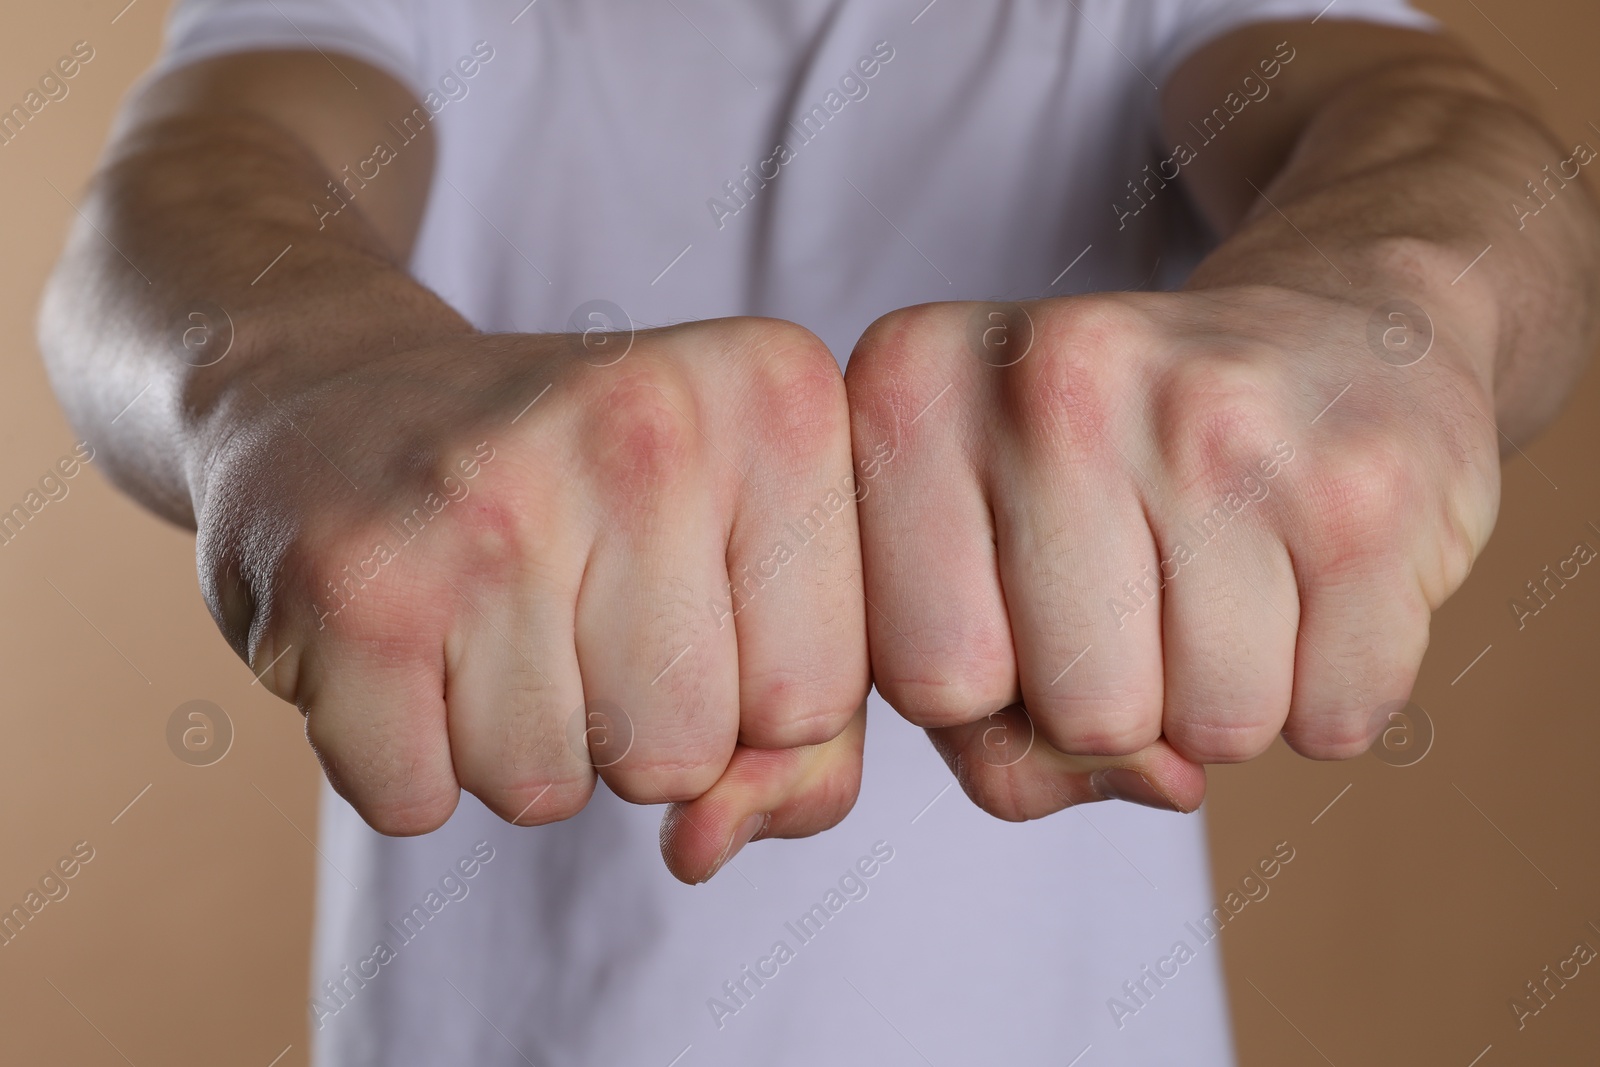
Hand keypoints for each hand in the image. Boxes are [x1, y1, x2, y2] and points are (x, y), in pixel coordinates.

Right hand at [194, 317, 868, 881]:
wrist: (345, 406)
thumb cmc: (585, 506)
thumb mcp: (741, 571)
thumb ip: (806, 737)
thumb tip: (704, 849)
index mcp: (779, 396)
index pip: (822, 699)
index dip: (748, 700)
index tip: (682, 597)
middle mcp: (647, 422)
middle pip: (690, 754)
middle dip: (632, 729)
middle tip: (566, 604)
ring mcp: (491, 497)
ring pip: (551, 790)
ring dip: (519, 742)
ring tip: (487, 616)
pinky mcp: (355, 582)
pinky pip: (419, 799)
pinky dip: (406, 757)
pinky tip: (405, 639)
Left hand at [845, 286, 1498, 817]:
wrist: (1335, 337)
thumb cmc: (1117, 480)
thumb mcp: (986, 565)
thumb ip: (981, 722)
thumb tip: (1151, 778)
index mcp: (912, 385)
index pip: (924, 679)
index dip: (988, 699)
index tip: (1021, 614)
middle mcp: (1052, 378)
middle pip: (1075, 713)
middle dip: (1120, 708)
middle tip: (1147, 593)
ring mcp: (1216, 418)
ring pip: (1212, 731)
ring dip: (1225, 702)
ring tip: (1230, 576)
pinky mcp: (1364, 482)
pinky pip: (1335, 718)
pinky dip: (1329, 692)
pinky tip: (1312, 577)